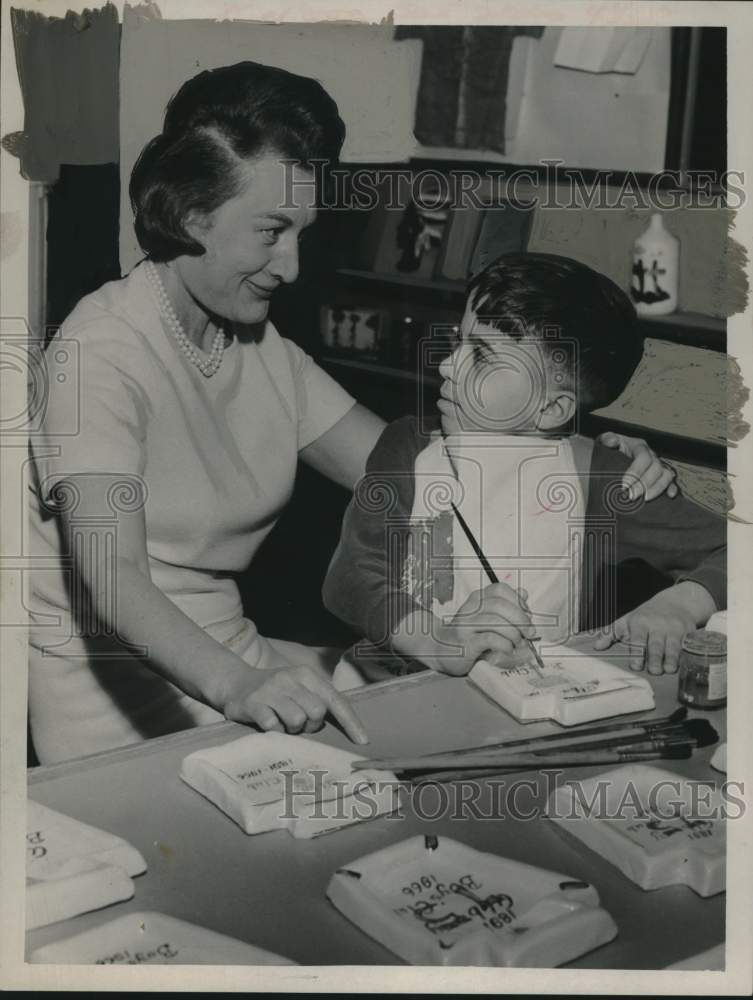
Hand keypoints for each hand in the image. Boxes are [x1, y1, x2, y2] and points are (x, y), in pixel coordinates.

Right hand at [221, 663, 368, 743]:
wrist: (235, 683)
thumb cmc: (276, 691)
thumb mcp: (299, 688)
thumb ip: (319, 701)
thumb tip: (347, 728)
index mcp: (306, 675)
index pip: (335, 700)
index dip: (351, 722)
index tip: (363, 741)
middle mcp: (290, 679)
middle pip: (317, 712)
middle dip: (311, 725)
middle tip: (299, 724)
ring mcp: (271, 690)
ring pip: (297, 720)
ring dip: (292, 729)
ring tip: (283, 723)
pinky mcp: (254, 703)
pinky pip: (274, 727)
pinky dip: (275, 731)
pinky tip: (268, 723)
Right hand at [435, 583, 534, 675]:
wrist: (440, 649)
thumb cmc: (467, 634)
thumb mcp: (485, 616)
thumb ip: (505, 605)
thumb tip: (523, 593)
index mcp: (477, 599)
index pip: (500, 589)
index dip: (518, 601)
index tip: (527, 615)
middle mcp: (470, 608)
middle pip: (500, 605)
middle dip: (521, 620)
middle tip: (529, 633)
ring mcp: (466, 625)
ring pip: (496, 622)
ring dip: (514, 634)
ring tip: (518, 643)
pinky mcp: (466, 643)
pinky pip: (490, 639)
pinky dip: (505, 644)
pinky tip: (508, 649)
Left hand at [593, 582, 715, 674]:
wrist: (674, 603)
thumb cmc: (646, 616)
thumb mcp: (627, 621)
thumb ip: (611, 634)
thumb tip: (596, 647)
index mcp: (640, 623)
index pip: (638, 640)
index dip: (637, 653)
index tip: (636, 666)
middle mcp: (657, 625)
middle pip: (656, 644)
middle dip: (655, 658)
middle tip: (654, 671)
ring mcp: (674, 628)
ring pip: (673, 645)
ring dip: (671, 658)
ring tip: (669, 670)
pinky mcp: (688, 631)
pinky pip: (687, 644)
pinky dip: (686, 653)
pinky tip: (685, 662)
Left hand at [599, 431, 677, 500]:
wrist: (614, 454)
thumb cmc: (610, 449)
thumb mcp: (605, 441)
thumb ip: (607, 439)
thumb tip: (612, 442)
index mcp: (639, 446)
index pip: (643, 457)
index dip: (635, 472)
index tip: (624, 485)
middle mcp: (652, 455)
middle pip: (656, 468)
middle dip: (644, 484)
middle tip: (632, 496)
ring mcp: (658, 465)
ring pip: (666, 475)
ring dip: (657, 488)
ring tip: (645, 499)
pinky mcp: (661, 475)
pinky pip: (671, 481)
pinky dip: (672, 488)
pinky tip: (669, 496)